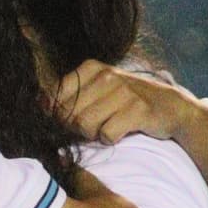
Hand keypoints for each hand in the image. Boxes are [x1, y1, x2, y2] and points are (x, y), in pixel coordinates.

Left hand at [50, 60, 195, 146]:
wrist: (169, 107)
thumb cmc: (125, 102)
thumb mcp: (96, 90)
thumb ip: (67, 95)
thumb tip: (38, 104)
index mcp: (91, 68)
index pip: (54, 98)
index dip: (60, 115)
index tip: (77, 116)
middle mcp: (106, 75)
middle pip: (68, 116)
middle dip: (78, 127)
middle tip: (97, 124)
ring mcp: (123, 91)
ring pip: (85, 126)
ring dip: (95, 134)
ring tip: (109, 125)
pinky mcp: (138, 109)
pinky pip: (107, 135)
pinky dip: (112, 139)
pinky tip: (122, 129)